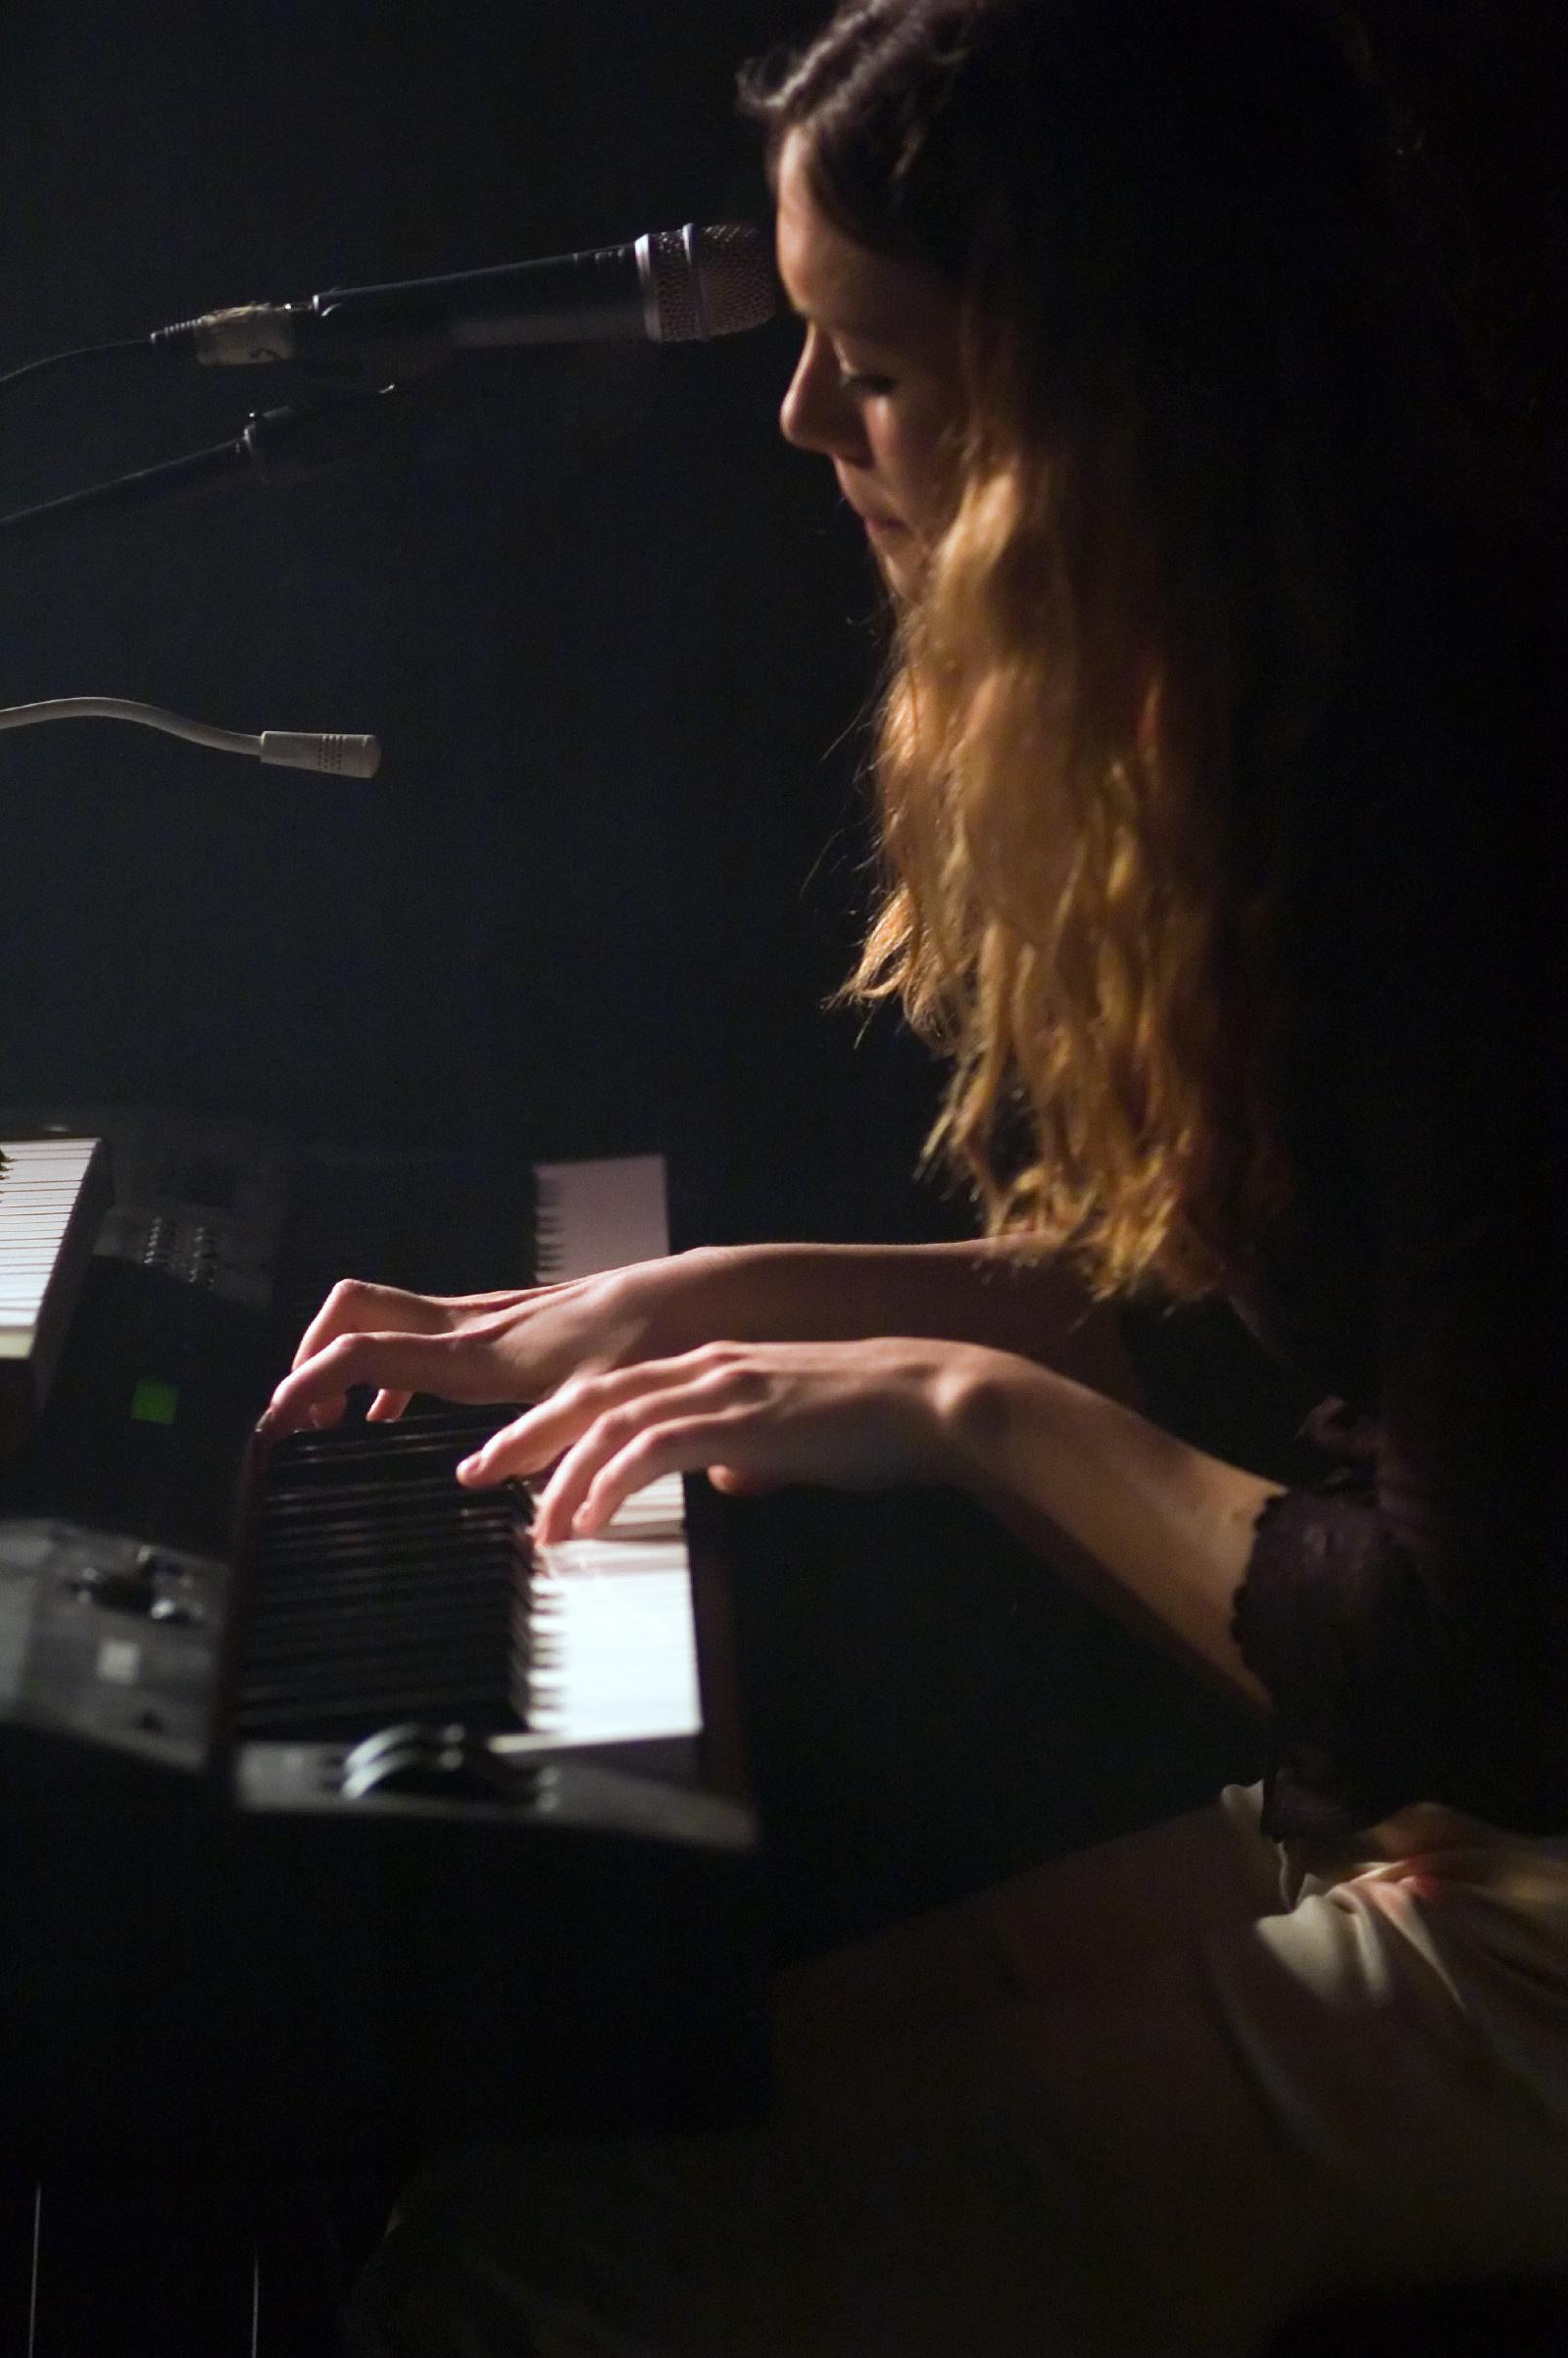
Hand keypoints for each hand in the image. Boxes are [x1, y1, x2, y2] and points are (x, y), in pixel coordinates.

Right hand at [259, 1253, 728, 1436]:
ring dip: (344, 1367)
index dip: (307, 1381)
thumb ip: (545, 1453)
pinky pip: (415, 1341)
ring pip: (380, 1323)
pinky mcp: (498, 1329)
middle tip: (298, 1421)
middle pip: (352, 1313)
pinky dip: (386, 1375)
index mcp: (473, 1351)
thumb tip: (486, 1493)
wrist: (687, 1299)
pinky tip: (394, 1421)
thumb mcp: (598, 1409)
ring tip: (329, 1428)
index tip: (276, 1424)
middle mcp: (464, 1326)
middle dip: (308, 1359)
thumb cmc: (645, 1346)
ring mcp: (479, 1322)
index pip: (363, 1351)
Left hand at [454, 1336, 992, 1541]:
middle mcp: (704, 1367)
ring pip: (611, 1423)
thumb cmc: (874, 1426)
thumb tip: (724, 1480)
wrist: (931, 1400)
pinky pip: (655, 1450)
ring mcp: (720, 1388)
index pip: (613, 1392)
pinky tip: (589, 1520)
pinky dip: (612, 1484)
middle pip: (589, 1397)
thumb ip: (746, 1454)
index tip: (510, 1458)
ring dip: (561, 1476)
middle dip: (525, 1437)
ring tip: (535, 1526)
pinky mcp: (740, 1419)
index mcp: (712, 1369)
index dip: (553, 1423)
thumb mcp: (792, 1439)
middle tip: (473, 1474)